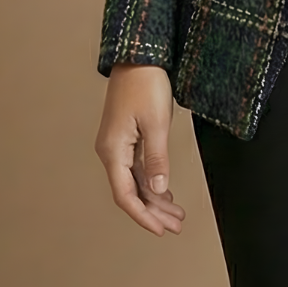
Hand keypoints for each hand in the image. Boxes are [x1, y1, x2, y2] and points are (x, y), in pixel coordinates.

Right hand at [94, 63, 185, 235]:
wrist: (138, 57)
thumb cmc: (145, 84)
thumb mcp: (156, 123)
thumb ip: (156, 159)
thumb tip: (157, 190)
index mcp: (113, 151)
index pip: (125, 195)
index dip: (143, 216)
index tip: (161, 230)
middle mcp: (111, 151)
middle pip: (130, 192)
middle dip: (153, 211)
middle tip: (176, 225)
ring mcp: (117, 144)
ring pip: (135, 181)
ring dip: (154, 198)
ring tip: (176, 213)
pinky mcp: (126, 137)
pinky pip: (136, 168)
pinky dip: (151, 181)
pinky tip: (164, 191)